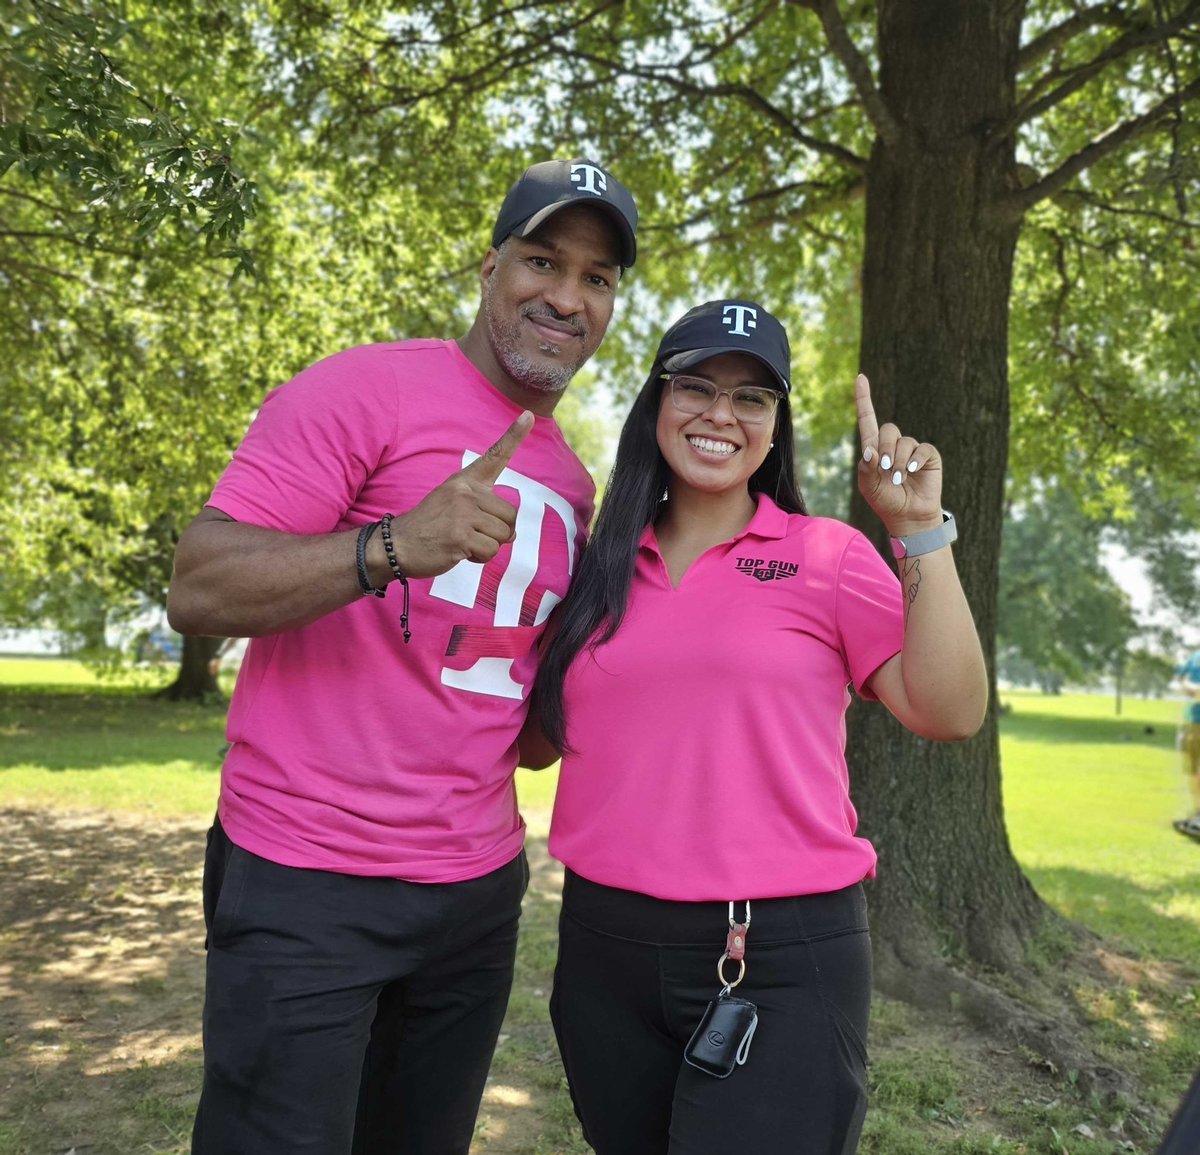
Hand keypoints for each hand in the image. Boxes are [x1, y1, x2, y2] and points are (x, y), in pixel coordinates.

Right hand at [387, 411, 533, 578]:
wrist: (397, 544)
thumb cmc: (430, 526)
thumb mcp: (453, 503)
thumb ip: (484, 511)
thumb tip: (513, 533)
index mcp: (465, 481)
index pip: (494, 456)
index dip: (514, 435)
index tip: (528, 416)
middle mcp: (465, 492)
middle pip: (510, 515)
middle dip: (498, 532)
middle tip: (471, 534)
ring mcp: (462, 513)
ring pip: (504, 535)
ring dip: (489, 546)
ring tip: (464, 541)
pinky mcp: (460, 536)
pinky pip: (491, 551)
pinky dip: (480, 557)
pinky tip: (461, 552)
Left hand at [855, 373, 943, 536]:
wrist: (908, 516)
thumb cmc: (885, 501)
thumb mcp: (868, 486)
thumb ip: (866, 468)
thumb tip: (870, 451)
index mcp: (874, 448)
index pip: (868, 419)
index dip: (864, 398)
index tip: (860, 378)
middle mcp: (893, 445)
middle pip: (888, 429)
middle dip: (885, 449)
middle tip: (886, 470)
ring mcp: (911, 449)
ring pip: (904, 441)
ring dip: (899, 462)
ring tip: (899, 479)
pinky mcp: (928, 456)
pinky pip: (921, 449)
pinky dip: (915, 461)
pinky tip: (912, 472)